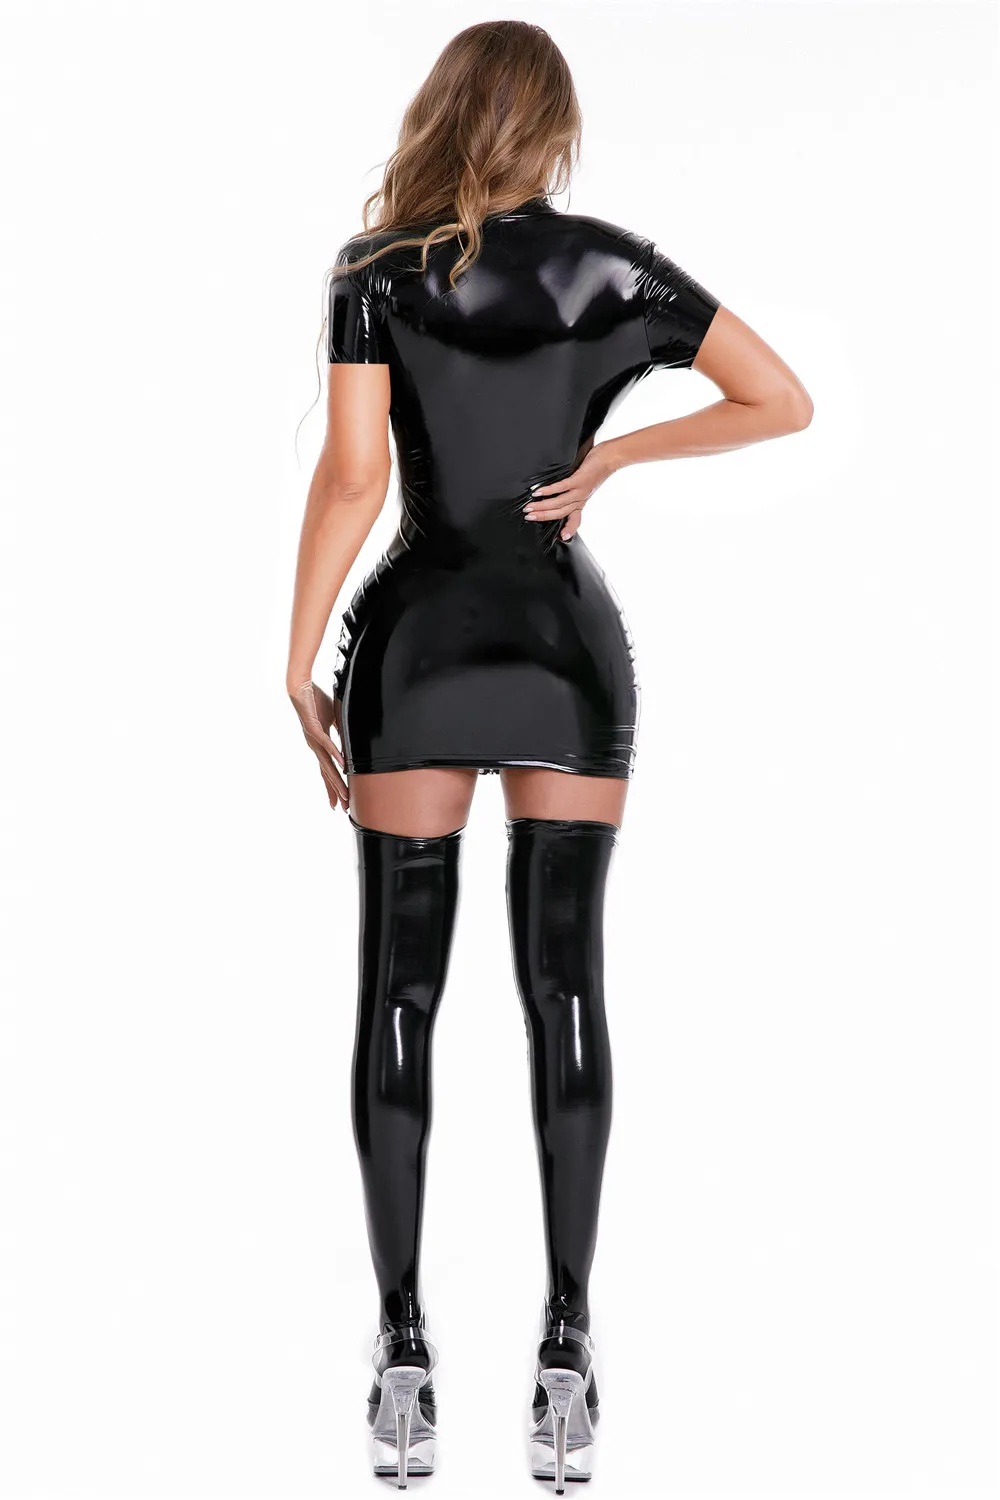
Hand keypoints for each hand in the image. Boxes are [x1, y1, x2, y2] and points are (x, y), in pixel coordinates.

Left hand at [288, 680, 348, 812]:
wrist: (301, 686)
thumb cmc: (316, 701)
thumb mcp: (334, 719)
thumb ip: (341, 732)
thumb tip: (352, 743)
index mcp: (319, 745)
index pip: (328, 770)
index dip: (333, 787)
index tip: (340, 801)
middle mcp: (314, 746)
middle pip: (326, 774)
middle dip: (335, 791)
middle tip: (343, 807)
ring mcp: (312, 739)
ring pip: (326, 764)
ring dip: (335, 780)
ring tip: (344, 793)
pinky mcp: (312, 728)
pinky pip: (325, 743)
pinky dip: (334, 753)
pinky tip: (341, 763)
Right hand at [522, 444, 618, 538]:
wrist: (611, 457)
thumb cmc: (596, 467)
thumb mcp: (585, 482)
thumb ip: (572, 488)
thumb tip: (556, 488)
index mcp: (581, 500)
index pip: (575, 519)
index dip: (569, 529)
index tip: (561, 538)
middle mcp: (581, 498)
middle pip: (560, 513)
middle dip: (543, 516)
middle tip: (528, 517)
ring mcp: (580, 490)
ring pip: (559, 504)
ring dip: (542, 506)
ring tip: (529, 507)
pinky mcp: (579, 480)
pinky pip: (561, 488)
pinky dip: (548, 491)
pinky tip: (538, 492)